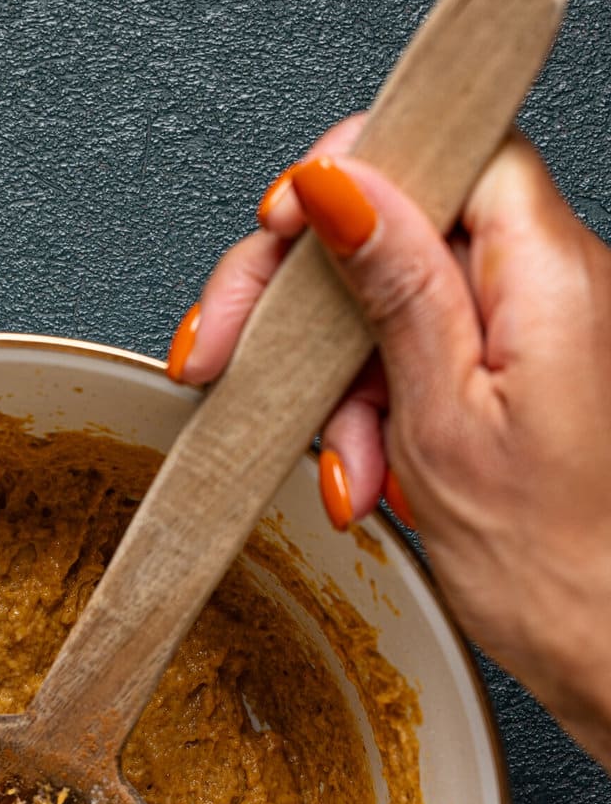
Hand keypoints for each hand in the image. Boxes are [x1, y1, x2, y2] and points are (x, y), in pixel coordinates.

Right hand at [167, 122, 610, 770]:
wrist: (608, 656)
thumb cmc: (556, 567)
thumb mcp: (441, 421)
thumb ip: (394, 286)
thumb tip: (340, 183)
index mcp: (551, 273)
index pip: (450, 148)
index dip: (355, 171)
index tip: (282, 222)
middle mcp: (554, 286)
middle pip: (403, 227)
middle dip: (307, 301)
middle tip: (231, 351)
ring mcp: (533, 334)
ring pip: (396, 307)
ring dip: (339, 388)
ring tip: (339, 471)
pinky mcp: (516, 378)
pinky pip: (421, 361)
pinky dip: (374, 416)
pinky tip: (361, 476)